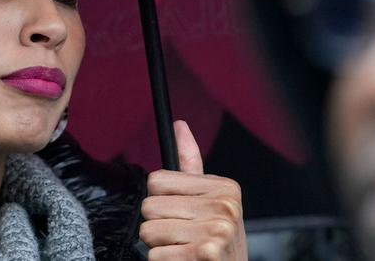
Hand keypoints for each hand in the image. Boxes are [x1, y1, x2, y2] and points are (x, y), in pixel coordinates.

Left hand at [139, 121, 245, 259]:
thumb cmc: (216, 243)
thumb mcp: (209, 201)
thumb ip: (190, 165)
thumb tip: (179, 126)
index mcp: (224, 187)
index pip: (156, 181)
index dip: (161, 200)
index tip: (182, 213)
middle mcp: (225, 207)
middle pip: (149, 206)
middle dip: (158, 226)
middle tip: (183, 237)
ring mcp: (218, 231)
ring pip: (148, 231)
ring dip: (160, 246)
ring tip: (183, 250)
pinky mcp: (206, 254)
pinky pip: (155, 255)